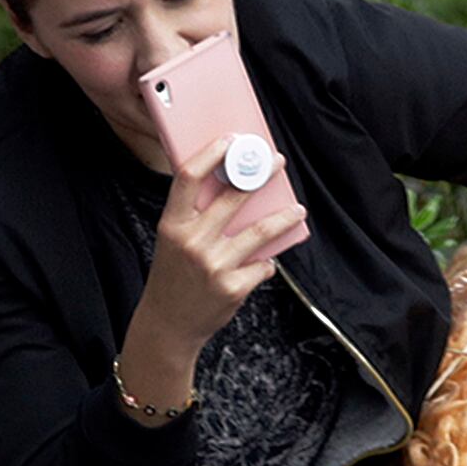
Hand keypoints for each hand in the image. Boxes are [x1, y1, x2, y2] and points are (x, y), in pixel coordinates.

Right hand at [132, 136, 308, 350]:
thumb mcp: (173, 241)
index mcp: (172, 225)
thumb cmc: (173, 276)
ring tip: (298, 209)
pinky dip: (267, 262)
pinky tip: (266, 261)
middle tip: (276, 162)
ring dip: (284, 217)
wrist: (168, 325)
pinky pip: (262, 265)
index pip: (189, 177)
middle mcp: (192, 242)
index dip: (212, 154)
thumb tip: (235, 186)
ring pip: (260, 231)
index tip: (232, 141)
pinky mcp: (233, 287)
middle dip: (260, 174)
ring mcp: (214, 265)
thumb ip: (195, 216)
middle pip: (233, 197)